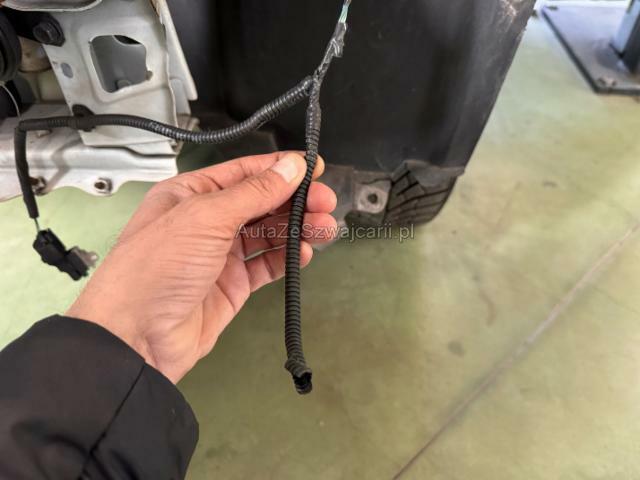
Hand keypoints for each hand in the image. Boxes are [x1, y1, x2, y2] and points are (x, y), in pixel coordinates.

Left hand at [67, 152, 336, 382]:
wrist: (136, 337)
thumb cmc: (156, 267)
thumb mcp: (205, 218)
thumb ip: (254, 193)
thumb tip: (291, 167)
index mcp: (192, 194)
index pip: (245, 173)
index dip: (281, 168)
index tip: (315, 168)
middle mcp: (207, 221)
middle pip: (262, 202)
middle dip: (296, 200)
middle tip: (326, 203)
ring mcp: (221, 254)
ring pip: (269, 233)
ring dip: (298, 228)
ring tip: (325, 228)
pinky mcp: (233, 285)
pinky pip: (267, 265)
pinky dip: (287, 257)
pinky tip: (305, 253)